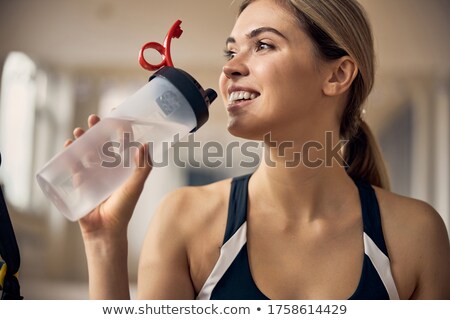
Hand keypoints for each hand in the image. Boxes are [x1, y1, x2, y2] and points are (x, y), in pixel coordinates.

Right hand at [64, 114, 151, 239]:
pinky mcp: (80, 182)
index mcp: (123, 166)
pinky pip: (73, 166)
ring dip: (82, 140)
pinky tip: (68, 146)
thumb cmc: (123, 208)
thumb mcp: (135, 186)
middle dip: (97, 130)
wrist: (105, 230)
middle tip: (93, 119)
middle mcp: (109, 167)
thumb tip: (145, 145)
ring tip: (79, 132)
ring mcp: (93, 174)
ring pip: (86, 151)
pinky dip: (69, 155)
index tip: (116, 113)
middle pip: (102, 143)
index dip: (119, 128)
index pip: (121, 142)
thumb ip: (142, 168)